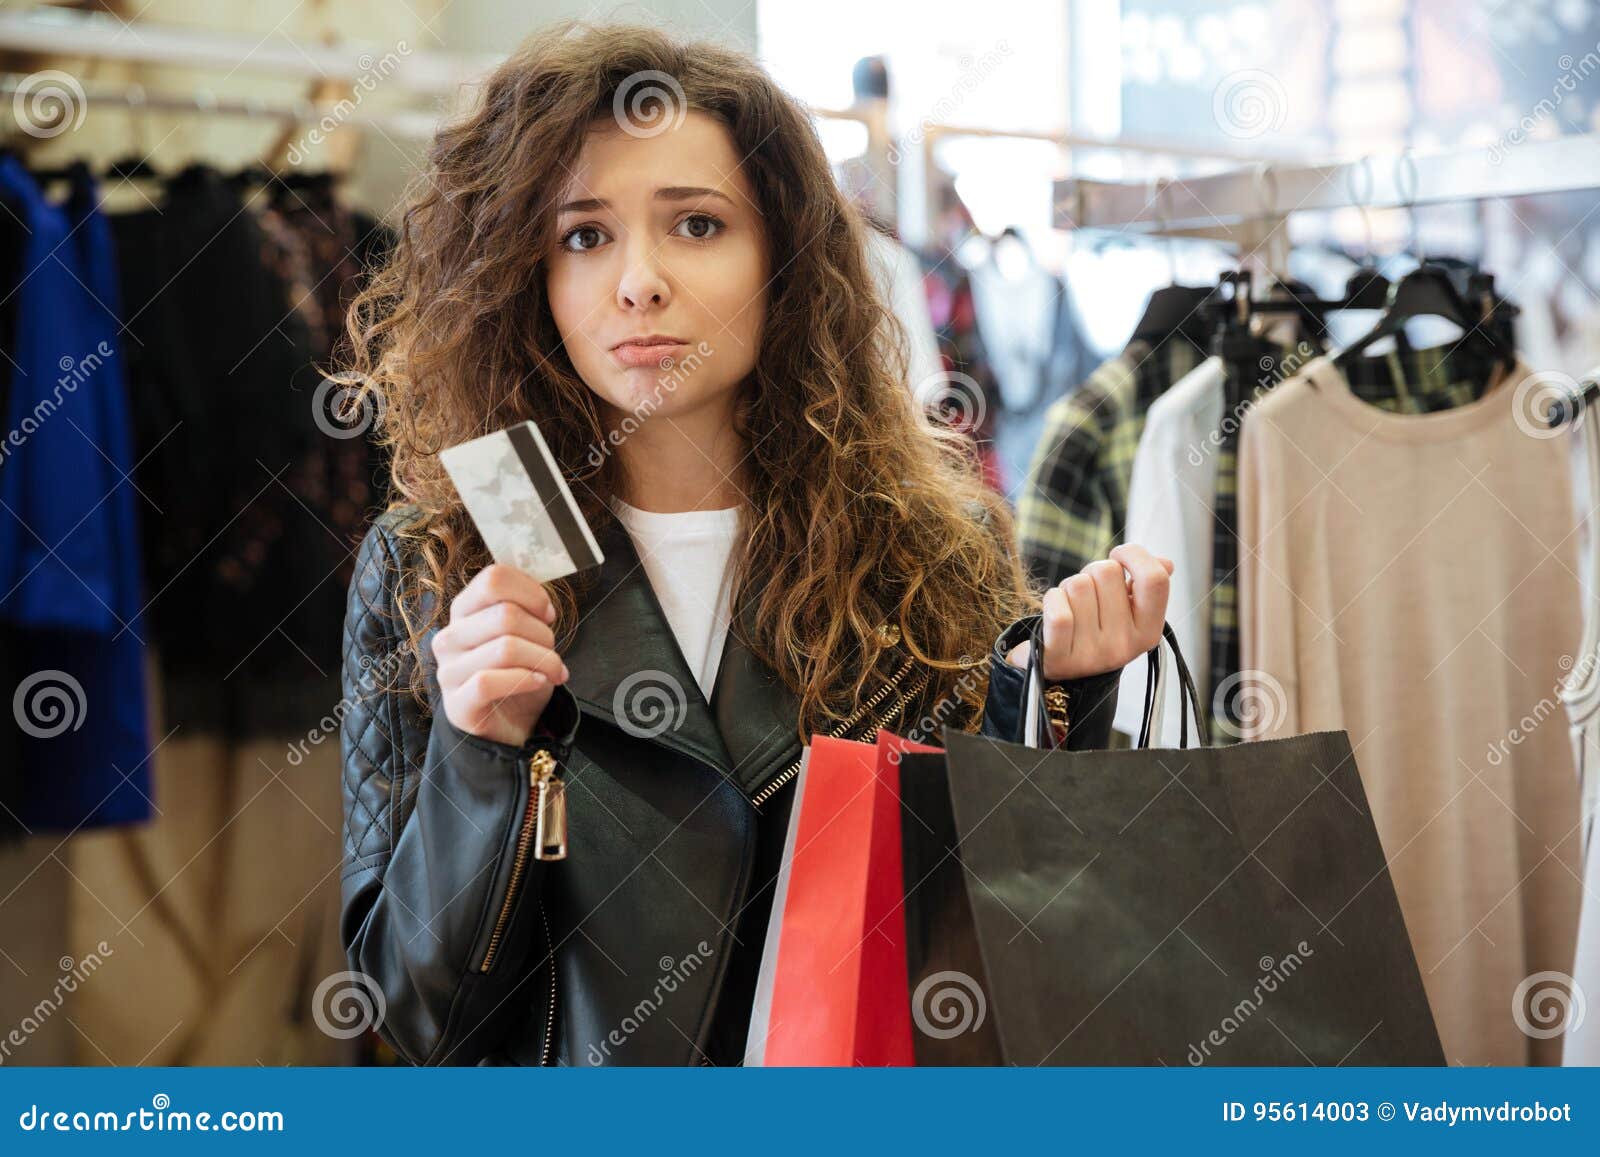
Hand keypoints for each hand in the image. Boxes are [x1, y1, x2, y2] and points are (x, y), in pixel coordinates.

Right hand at [433, 564, 570, 746]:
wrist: (509, 726)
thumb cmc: (518, 674)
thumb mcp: (525, 635)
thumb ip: (526, 609)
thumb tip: (541, 602)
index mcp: (464, 611)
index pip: (493, 579)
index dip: (530, 592)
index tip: (547, 614)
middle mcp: (450, 637)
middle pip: (506, 614)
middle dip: (543, 633)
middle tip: (552, 651)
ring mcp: (449, 671)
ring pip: (504, 647)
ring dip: (542, 659)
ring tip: (553, 671)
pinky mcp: (457, 704)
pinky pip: (488, 681)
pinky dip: (524, 679)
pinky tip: (538, 682)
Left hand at [1007, 544, 1173, 680]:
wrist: (1060, 671)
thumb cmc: (1096, 628)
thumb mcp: (1127, 612)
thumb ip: (1145, 587)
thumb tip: (1166, 564)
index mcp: (1148, 632)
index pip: (1155, 579)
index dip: (1134, 554)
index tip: (1119, 556)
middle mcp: (1125, 646)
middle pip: (1108, 572)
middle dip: (1092, 572)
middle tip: (1089, 593)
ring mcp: (1093, 654)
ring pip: (1079, 584)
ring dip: (1070, 587)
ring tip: (1073, 606)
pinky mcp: (1059, 657)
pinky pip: (1057, 605)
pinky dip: (1052, 599)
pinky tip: (1055, 612)